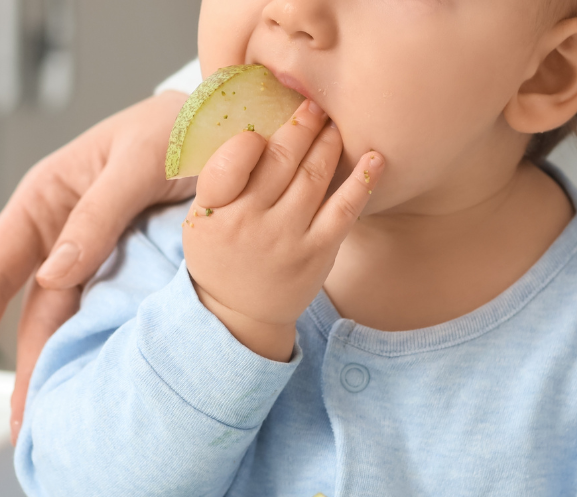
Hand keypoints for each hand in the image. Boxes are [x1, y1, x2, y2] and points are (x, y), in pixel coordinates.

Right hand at [0, 91, 195, 441]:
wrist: (244, 128)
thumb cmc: (185, 125)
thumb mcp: (140, 160)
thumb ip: (99, 214)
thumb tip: (54, 275)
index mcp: (48, 196)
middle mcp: (65, 232)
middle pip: (28, 312)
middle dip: (21, 371)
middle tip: (22, 428)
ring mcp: (99, 257)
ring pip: (68, 324)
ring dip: (60, 373)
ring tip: (56, 425)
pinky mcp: (136, 273)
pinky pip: (109, 320)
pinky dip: (100, 355)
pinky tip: (98, 389)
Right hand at [181, 99, 382, 360]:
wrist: (239, 313)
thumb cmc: (221, 253)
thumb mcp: (200, 217)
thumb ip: (222, 176)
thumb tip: (254, 122)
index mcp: (215, 211)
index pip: (230, 162)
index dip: (250, 138)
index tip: (264, 125)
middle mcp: (251, 222)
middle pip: (280, 160)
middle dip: (301, 124)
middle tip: (313, 104)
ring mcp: (287, 238)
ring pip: (313, 176)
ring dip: (329, 143)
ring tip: (335, 123)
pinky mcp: (318, 252)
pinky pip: (344, 210)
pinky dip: (362, 181)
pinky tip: (375, 157)